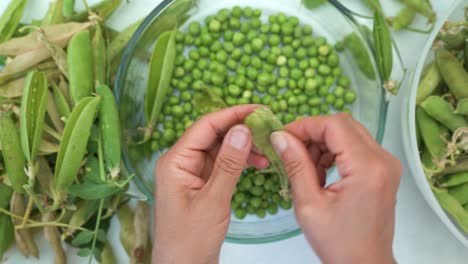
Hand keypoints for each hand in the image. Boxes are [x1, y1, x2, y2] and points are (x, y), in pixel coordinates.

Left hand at [152, 105, 267, 263]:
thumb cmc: (191, 239)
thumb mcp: (213, 200)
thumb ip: (228, 164)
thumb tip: (242, 129)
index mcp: (175, 161)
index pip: (205, 126)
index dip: (232, 115)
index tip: (259, 110)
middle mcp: (181, 162)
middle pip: (212, 136)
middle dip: (240, 131)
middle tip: (269, 130)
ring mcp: (191, 174)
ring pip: (219, 150)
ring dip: (242, 148)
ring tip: (267, 153)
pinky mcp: (202, 185)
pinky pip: (222, 166)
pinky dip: (239, 163)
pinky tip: (257, 164)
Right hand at [270, 113, 401, 263]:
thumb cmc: (338, 243)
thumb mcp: (309, 205)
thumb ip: (295, 165)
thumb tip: (280, 137)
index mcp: (367, 168)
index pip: (334, 125)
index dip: (305, 125)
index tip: (283, 137)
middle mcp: (383, 160)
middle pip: (343, 124)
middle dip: (313, 132)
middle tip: (292, 150)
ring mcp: (387, 164)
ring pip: (349, 133)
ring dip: (323, 142)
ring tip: (306, 167)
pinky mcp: (384, 170)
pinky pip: (356, 146)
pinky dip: (335, 151)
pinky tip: (321, 172)